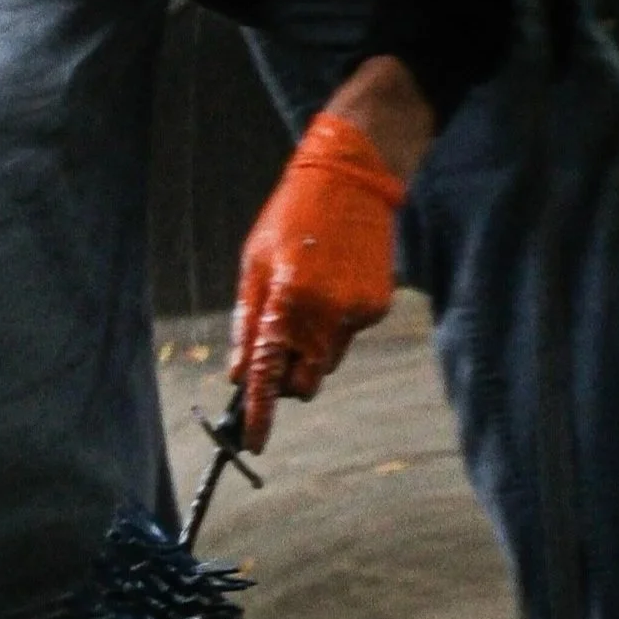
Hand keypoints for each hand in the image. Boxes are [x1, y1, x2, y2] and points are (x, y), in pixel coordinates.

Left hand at [229, 109, 410, 450]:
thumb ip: (248, 324)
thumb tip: (241, 375)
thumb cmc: (293, 217)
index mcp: (289, 300)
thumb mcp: (255, 264)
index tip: (253, 441)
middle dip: (288, 379)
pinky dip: (334, 324)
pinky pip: (347, 336)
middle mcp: (327, 313)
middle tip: (276, 348)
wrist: (354, 177)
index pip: (270, 373)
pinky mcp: (378, 309)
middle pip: (304, 382)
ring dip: (311, 347)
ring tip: (308, 295)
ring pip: (327, 361)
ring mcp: (358, 314)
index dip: (260, 412)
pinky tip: (333, 285)